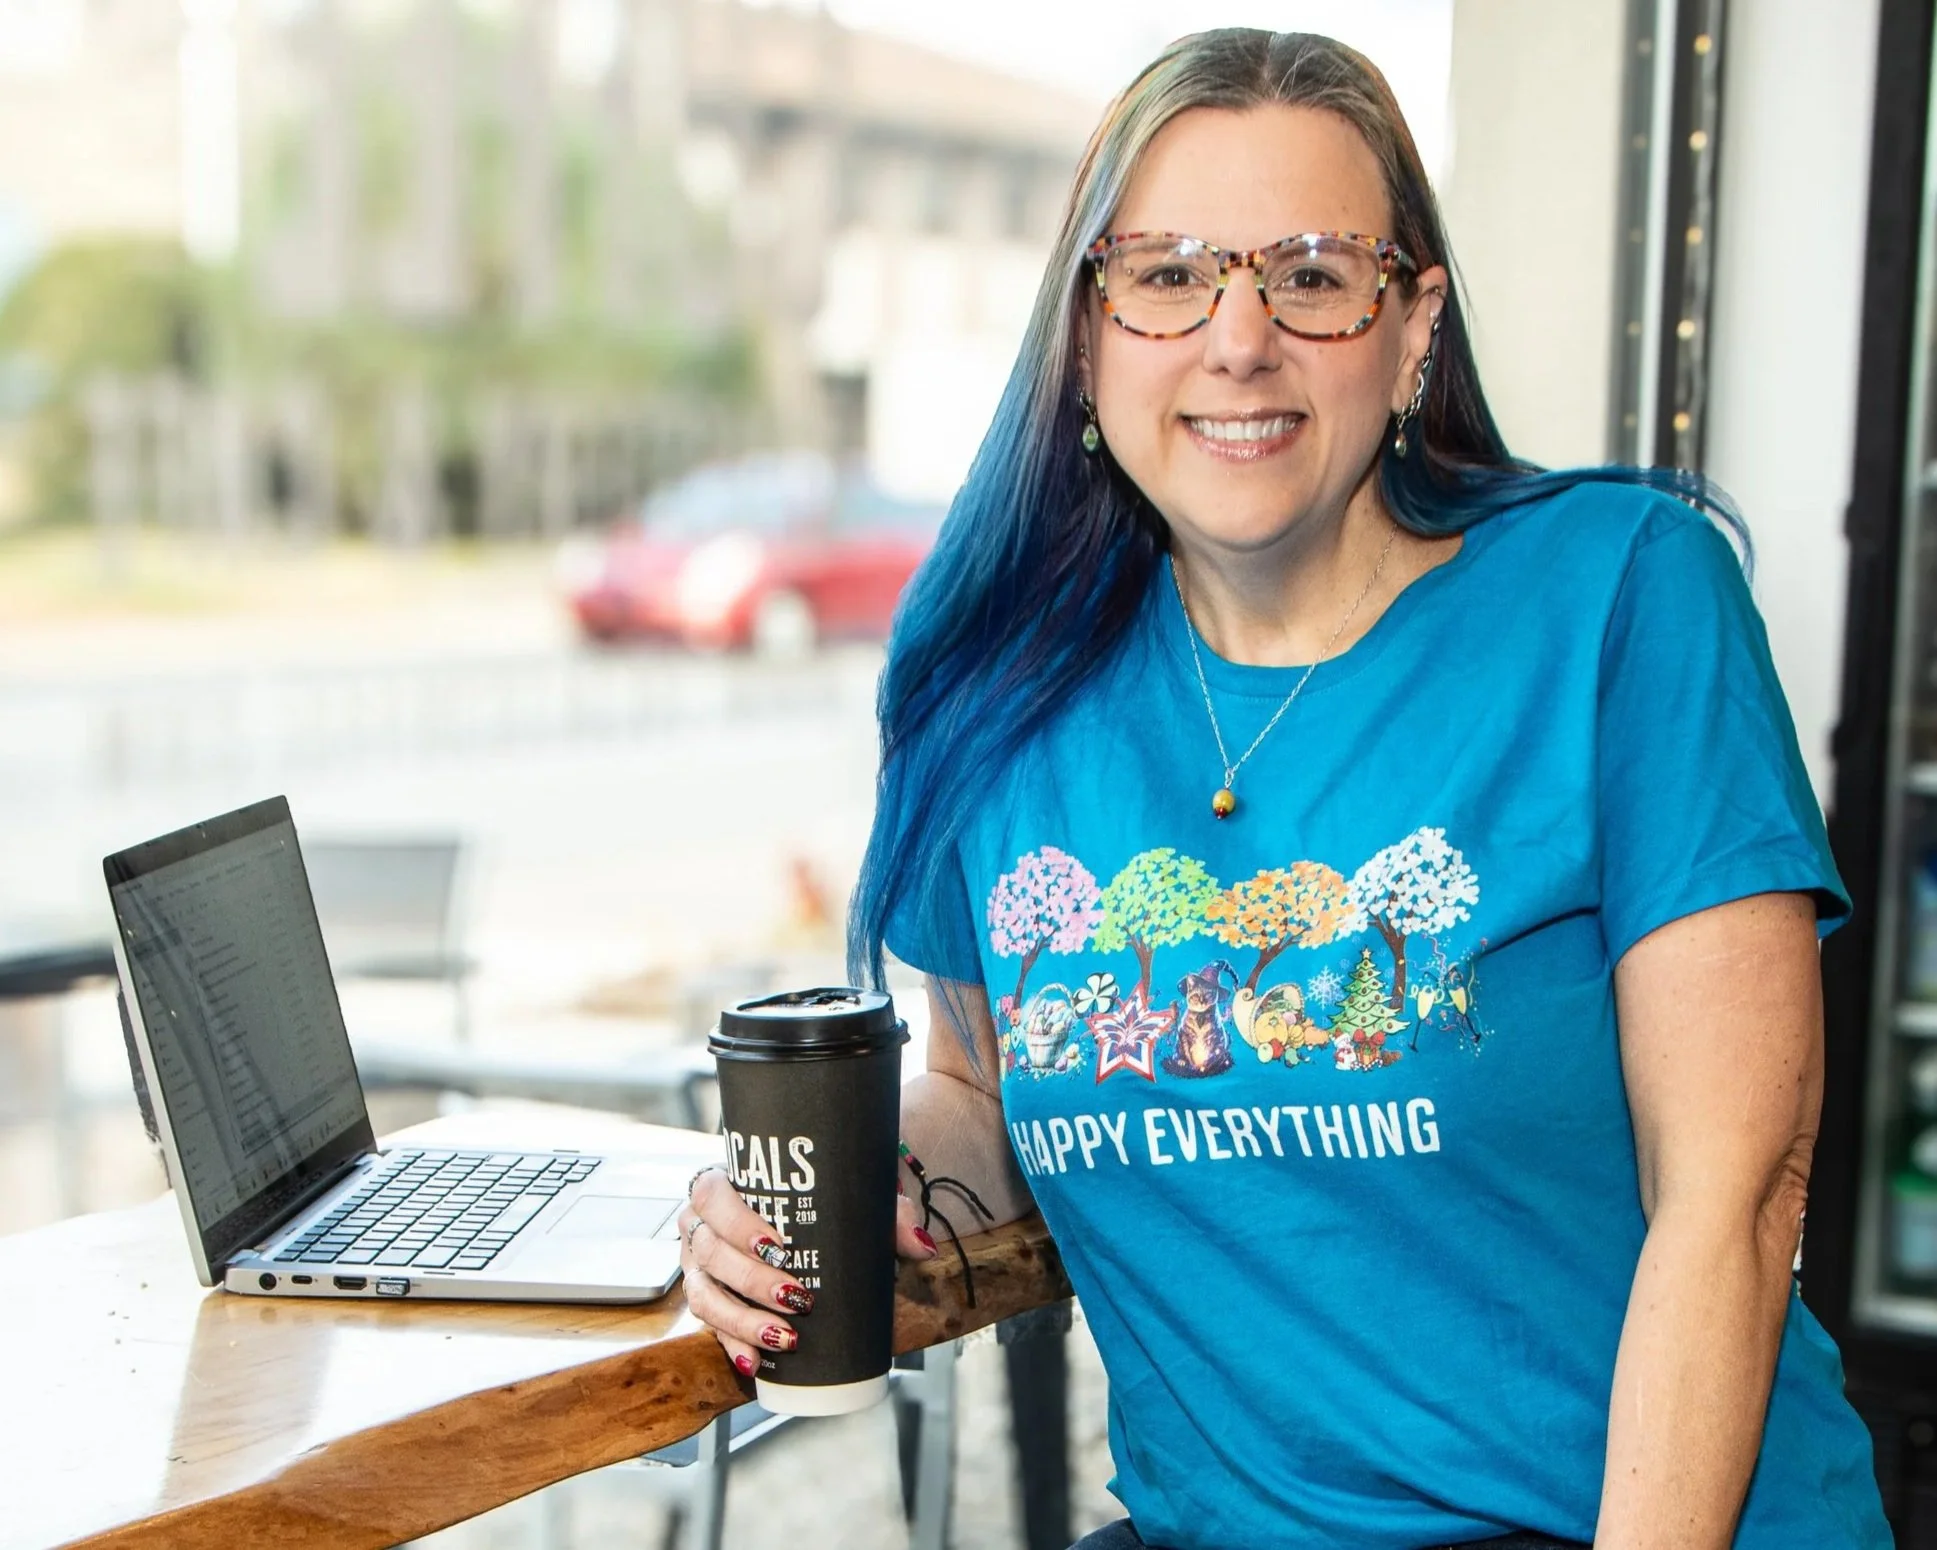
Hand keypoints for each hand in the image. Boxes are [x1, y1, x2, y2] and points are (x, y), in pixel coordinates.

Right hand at [678, 1166, 939, 1377]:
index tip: (778, 1246)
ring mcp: (700, 1265)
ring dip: (742, 1320)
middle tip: (797, 1299)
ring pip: (705, 1295)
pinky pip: (710, 1326)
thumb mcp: (854, 1188)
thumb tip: (921, 1245)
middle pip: (709, 1251)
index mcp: (725, 1184)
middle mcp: (702, 1225)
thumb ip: (889, 1210)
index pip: (712, 1195)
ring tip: (785, 1337)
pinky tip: (755, 1362)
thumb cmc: (821, 1191)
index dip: (736, 1222)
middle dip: (752, 1281)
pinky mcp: (711, 1299)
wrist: (809, 1207)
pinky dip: (732, 1345)